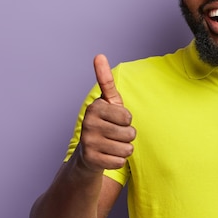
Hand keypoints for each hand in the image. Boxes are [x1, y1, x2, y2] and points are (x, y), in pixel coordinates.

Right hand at [77, 54, 135, 172]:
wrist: (87, 154)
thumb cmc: (104, 124)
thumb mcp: (108, 102)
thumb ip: (106, 80)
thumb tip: (99, 55)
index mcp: (95, 107)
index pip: (128, 117)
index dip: (126, 120)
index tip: (114, 120)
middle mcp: (88, 124)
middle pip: (130, 133)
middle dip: (127, 136)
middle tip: (113, 135)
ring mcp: (88, 142)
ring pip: (127, 149)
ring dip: (124, 149)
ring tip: (111, 145)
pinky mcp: (91, 160)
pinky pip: (120, 161)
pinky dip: (118, 161)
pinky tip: (107, 156)